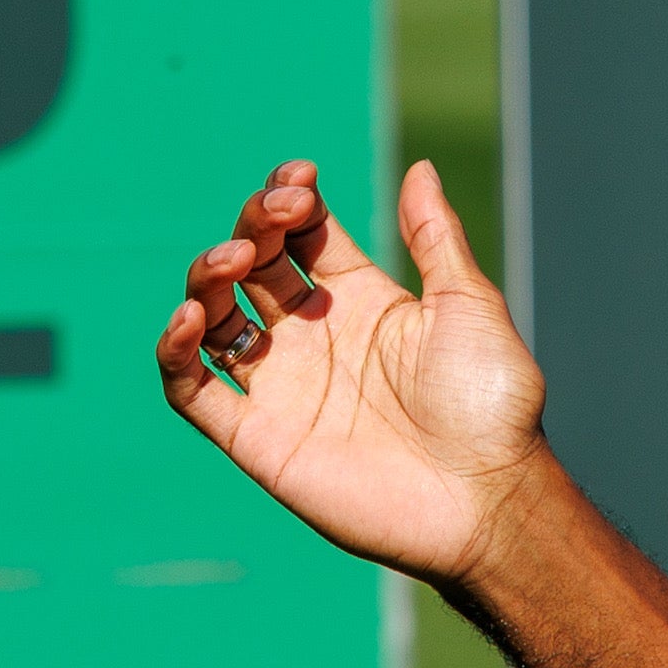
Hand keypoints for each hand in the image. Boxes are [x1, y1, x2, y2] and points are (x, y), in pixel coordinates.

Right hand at [156, 160, 550, 584]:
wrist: (486, 500)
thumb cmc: (492, 406)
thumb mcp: (468, 304)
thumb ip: (434, 237)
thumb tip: (419, 167)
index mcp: (358, 300)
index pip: (301, 234)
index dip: (289, 200)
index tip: (302, 181)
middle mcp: (312, 338)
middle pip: (252, 265)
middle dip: (252, 227)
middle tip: (277, 217)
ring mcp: (281, 387)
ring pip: (213, 319)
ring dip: (207, 277)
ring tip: (233, 260)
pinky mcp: (258, 438)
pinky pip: (193, 391)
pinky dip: (175, 353)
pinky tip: (192, 318)